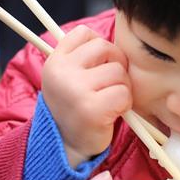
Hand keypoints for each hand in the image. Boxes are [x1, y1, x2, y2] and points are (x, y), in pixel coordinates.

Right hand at [42, 25, 131, 165]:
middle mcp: (61, 72)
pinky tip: (112, 112)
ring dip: (121, 87)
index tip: (97, 65)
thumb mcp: (68, 77)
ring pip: (118, 71)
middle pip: (106, 48)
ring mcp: (76, 90)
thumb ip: (83, 57)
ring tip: (108, 101)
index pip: (84, 33)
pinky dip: (124, 103)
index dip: (99, 47)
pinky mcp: (92, 109)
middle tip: (108, 85)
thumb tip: (116, 38)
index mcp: (55, 61)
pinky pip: (123, 93)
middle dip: (115, 65)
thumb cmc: (75, 108)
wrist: (66, 146)